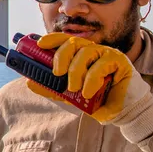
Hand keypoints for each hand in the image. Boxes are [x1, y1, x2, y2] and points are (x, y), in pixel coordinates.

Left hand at [27, 33, 152, 141]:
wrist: (122, 112)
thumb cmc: (98, 101)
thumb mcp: (70, 96)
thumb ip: (52, 88)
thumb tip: (30, 82)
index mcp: (81, 55)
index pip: (65, 41)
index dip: (52, 39)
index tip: (40, 44)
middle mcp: (93, 51)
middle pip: (74, 42)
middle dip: (61, 55)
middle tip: (57, 73)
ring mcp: (107, 54)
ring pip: (86, 51)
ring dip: (76, 71)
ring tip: (74, 88)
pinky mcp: (120, 61)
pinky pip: (102, 64)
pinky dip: (91, 79)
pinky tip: (88, 92)